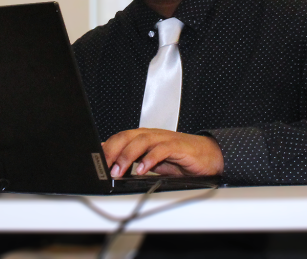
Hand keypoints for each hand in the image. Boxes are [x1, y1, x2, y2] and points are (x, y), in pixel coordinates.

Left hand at [101, 128, 222, 177]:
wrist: (209, 156)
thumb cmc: (182, 159)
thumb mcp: (154, 163)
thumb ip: (136, 162)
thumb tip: (114, 168)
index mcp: (145, 138)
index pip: (121, 138)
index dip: (107, 148)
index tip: (96, 161)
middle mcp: (153, 135)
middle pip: (127, 136)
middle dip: (113, 151)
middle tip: (104, 166)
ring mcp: (165, 139)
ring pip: (141, 141)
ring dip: (127, 156)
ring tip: (119, 170)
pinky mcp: (178, 146)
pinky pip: (162, 149)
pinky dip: (150, 159)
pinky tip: (143, 170)